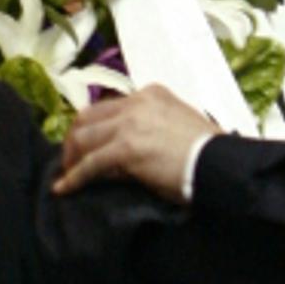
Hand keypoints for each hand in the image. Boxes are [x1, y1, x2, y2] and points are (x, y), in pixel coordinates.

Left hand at [53, 84, 221, 201]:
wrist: (221, 164)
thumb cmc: (208, 152)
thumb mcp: (177, 127)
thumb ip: (150, 129)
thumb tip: (125, 152)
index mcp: (151, 94)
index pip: (109, 107)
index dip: (93, 128)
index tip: (88, 145)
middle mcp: (136, 103)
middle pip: (88, 117)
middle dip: (75, 141)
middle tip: (72, 162)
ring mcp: (129, 124)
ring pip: (83, 138)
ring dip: (71, 159)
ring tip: (68, 177)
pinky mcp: (126, 149)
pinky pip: (90, 164)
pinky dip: (74, 177)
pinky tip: (64, 189)